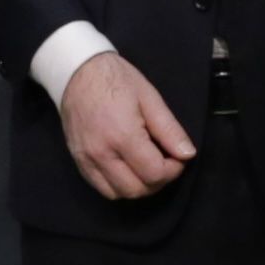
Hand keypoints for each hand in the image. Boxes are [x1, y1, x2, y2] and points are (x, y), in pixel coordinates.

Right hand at [58, 53, 193, 201]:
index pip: (154, 173)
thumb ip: (169, 129)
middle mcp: (102, 153)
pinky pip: (100, 187)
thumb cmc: (116, 79)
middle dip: (157, 181)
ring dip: (138, 186)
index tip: (177, 157)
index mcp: (122, 135)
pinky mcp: (78, 161)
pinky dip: (118, 185)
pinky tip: (127, 168)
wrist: (78, 71)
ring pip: (118, 194)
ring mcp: (86, 159)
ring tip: (146, 167)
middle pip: (137, 189)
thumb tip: (187, 154)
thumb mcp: (149, 98)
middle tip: (165, 163)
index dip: (173, 170)